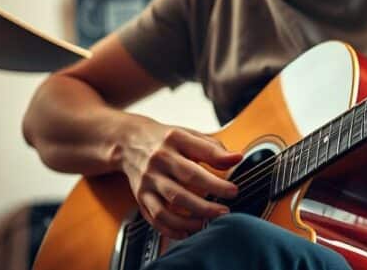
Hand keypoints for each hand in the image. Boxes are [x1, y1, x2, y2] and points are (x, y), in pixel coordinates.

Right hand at [118, 116, 242, 238]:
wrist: (129, 142)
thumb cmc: (166, 141)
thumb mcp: (190, 135)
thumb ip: (214, 148)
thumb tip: (236, 158)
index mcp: (175, 139)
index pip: (201, 156)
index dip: (219, 174)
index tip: (234, 190)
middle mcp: (159, 160)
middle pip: (185, 183)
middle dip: (207, 201)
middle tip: (225, 210)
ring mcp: (147, 180)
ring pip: (168, 205)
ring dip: (191, 218)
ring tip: (209, 221)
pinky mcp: (140, 196)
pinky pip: (155, 217)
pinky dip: (172, 228)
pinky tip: (187, 231)